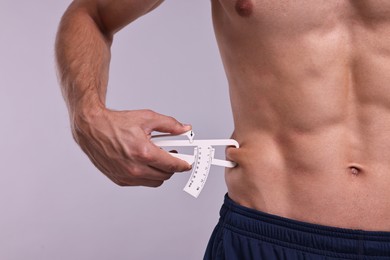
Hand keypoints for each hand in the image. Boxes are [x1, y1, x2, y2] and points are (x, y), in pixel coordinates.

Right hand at [71, 108, 191, 186]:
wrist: (92, 128)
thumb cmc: (115, 123)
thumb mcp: (147, 118)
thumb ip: (170, 125)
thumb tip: (185, 129)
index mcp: (143, 152)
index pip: (172, 165)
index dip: (184, 164)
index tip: (188, 162)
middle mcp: (135, 168)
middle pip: (165, 175)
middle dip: (172, 166)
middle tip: (173, 155)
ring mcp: (126, 176)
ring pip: (155, 181)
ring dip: (160, 172)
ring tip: (158, 158)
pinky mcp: (120, 180)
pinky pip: (141, 182)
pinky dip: (147, 175)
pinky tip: (144, 162)